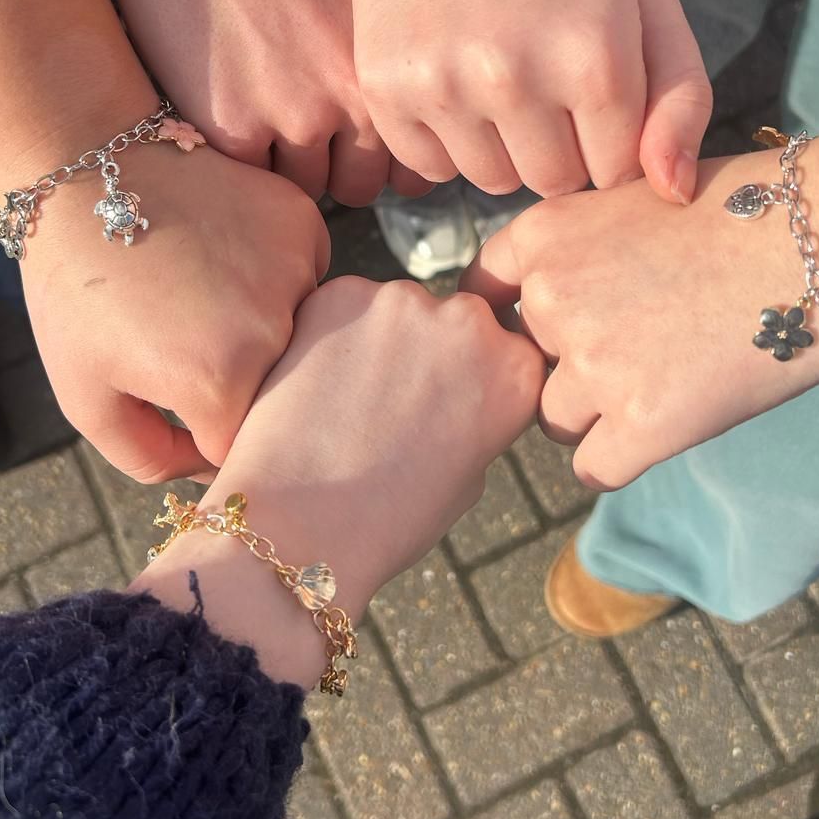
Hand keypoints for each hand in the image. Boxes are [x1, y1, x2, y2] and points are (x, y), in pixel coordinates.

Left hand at [20, 144, 329, 479]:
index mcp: (218, 382)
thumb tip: (210, 471)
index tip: (175, 406)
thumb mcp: (84, 396)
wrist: (87, 173)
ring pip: (302, 340)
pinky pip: (310, 280)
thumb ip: (148, 460)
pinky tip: (226, 262)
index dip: (204, 437)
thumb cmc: (77, 291)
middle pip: (279, 397)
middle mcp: (274, 331)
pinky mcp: (304, 224)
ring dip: (265, 335)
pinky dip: (277, 283)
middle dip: (235, 387)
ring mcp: (297, 270)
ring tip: (202, 299)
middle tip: (184, 345)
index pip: (241, 448)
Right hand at [102, 0, 420, 204]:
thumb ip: (379, 69)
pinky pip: (252, 181)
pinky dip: (243, 161)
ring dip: (286, 168)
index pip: (411, 166)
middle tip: (306, 136)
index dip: (384, 161)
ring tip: (262, 117)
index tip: (361, 146)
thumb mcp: (358, 3)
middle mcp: (352, 102)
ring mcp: (292, 119)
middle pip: (358, 187)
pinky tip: (229, 114)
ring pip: (303, 191)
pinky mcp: (231, 130)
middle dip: (337, 170)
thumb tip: (400, 122)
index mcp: (389, 70)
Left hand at [133, 276, 543, 685]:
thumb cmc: (387, 518)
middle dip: (427, 350)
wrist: (301, 526)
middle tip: (388, 404)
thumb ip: (477, 411)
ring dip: (378, 340)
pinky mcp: (341, 292)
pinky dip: (330, 334)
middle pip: (453, 320)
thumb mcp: (469, 474)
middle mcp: (470, 322)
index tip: (443, 405)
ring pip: (395, 310)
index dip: (471, 377)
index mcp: (516, 370)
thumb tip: (455, 380)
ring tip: (345, 401)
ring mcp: (403, 301)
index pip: (506, 350)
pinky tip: (314, 384)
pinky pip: (343, 305)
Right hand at [350, 0, 712, 201]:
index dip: (607, 138)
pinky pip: (430, 168)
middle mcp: (515, 78)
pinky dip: (445, 141)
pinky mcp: (387, 89)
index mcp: (594, 58)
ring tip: (495, 80)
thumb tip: (673, 194)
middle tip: (540, 82)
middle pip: (552, 182)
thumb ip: (681, 97)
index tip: (589, 92)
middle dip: (557, 147)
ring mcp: (443, 86)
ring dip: (501, 147)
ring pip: (491, 180)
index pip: (616, 172)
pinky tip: (451, 82)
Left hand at [463, 142, 818, 489]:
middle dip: (565, 360)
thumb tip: (531, 297)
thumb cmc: (738, 211)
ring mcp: (594, 364)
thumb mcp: (628, 198)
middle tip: (636, 344)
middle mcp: (551, 299)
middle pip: (523, 360)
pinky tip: (664, 422)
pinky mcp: (641, 424)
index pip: (485, 294)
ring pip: (555, 417)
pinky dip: (622, 455)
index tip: (541, 330)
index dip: (514, 317)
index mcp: (542, 235)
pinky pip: (593, 466)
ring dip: (595, 411)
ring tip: (662, 375)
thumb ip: (571, 247)